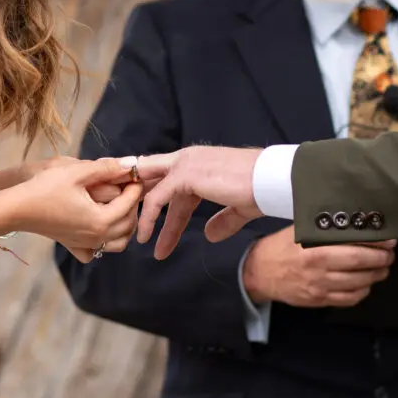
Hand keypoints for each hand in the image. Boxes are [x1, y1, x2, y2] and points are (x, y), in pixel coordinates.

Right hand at [13, 157, 142, 262]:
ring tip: (120, 206)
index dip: (135, 188)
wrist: (16, 208)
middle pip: (128, 224)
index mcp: (100, 220)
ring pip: (118, 242)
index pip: (129, 204)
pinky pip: (97, 251)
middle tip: (130, 188)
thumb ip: (106, 168)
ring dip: (125, 225)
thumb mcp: (76, 172)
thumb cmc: (45, 188)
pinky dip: (105, 242)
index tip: (137, 175)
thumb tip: (131, 163)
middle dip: (132, 205)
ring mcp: (85, 244)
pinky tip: (100, 226)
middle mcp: (96, 237)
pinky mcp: (73, 246)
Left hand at [136, 146, 262, 258]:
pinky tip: (145, 235)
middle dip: (139, 195)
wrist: (269, 181)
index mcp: (201, 163)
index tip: (152, 222)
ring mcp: (184, 164)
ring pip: (150, 186)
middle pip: (154, 177)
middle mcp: (189, 158)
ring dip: (142, 212)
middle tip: (128, 218)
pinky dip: (148, 217)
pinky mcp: (184, 175)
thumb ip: (223, 220)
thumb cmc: (260, 190)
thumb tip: (210, 235)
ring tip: (138, 238)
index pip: (173, 183)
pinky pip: (157, 198)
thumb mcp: (238, 208)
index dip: (160, 200)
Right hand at [243, 226, 395, 307]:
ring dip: (376, 276)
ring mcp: (320, 288)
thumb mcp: (300, 230)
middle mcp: (319, 270)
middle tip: (390, 254)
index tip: (389, 239)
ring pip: (359, 285)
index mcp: (315, 249)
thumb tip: (354, 219)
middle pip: (360, 265)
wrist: (260, 273)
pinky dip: (363, 292)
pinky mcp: (319, 301)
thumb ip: (325, 228)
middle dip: (381, 260)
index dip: (375, 244)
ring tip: (382, 267)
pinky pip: (349, 300)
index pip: (353, 245)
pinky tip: (366, 283)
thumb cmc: (282, 246)